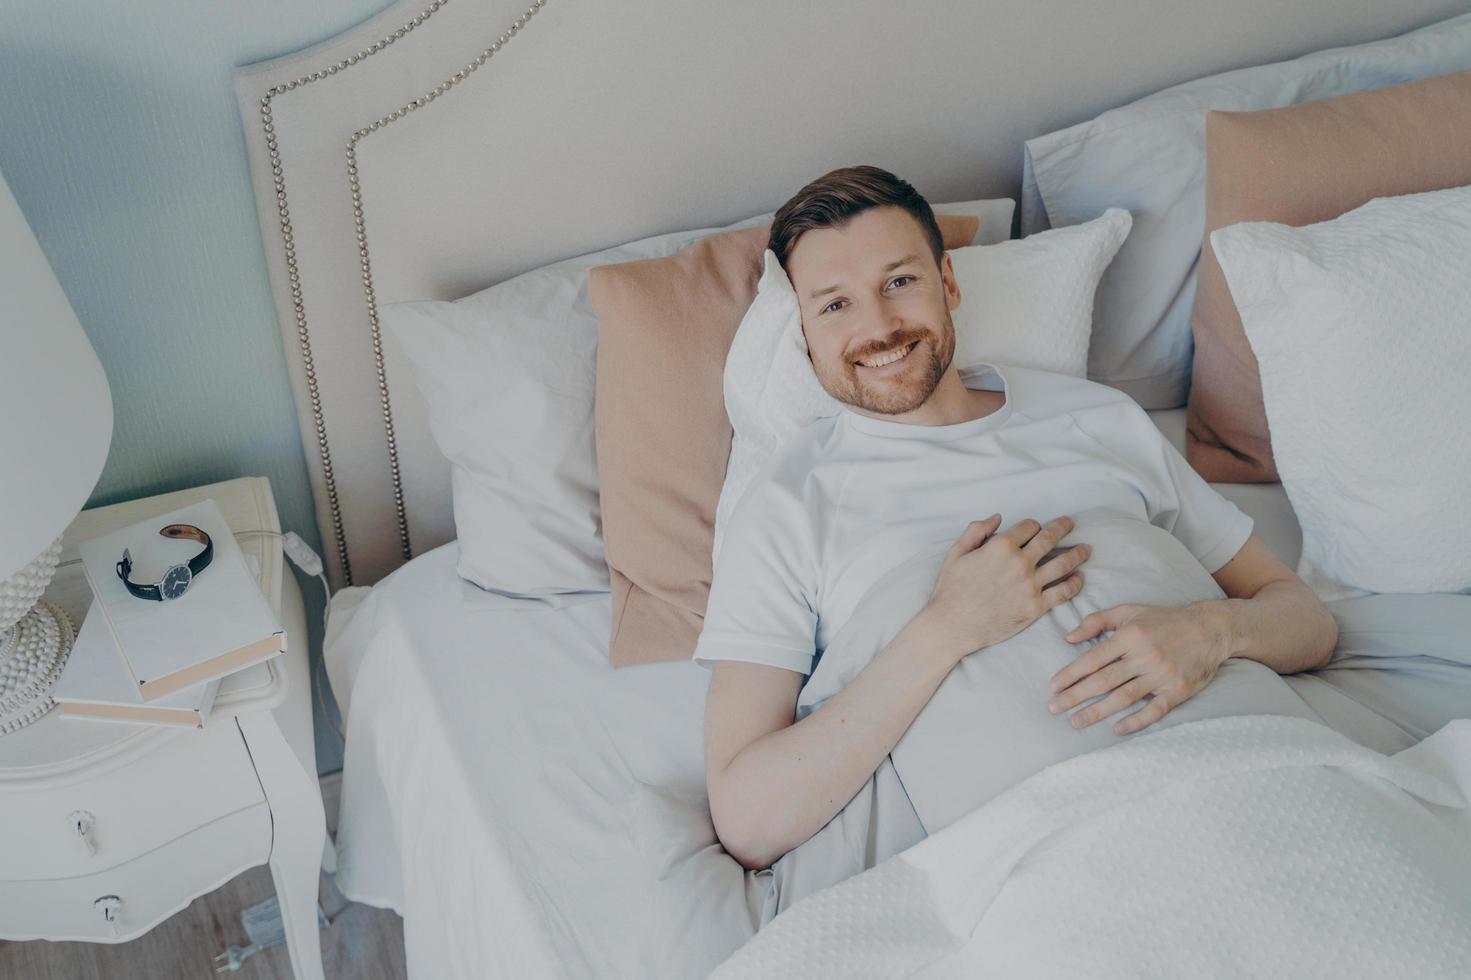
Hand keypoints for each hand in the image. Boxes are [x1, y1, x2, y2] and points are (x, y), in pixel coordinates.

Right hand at [924, 515, 1090, 666]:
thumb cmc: (951, 589)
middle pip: (1050, 538)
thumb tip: (998, 518)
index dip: (1034, 525)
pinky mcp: (1036, 607)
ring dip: (1078, 553)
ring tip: (1086, 550)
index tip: (1037, 528)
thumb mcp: (956, 552)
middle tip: (1071, 524)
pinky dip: (1075, 584)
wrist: (953, 625)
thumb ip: (976, 530)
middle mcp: (1020, 562)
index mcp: (1001, 546)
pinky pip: (1063, 592)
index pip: (1029, 526)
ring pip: (1064, 563)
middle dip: (1064, 528)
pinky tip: (1080, 578)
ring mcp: (1030, 585)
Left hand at [1047, 603, 1230, 734]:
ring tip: (1076, 722)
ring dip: (1098, 711)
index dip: (1071, 674)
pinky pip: (1155, 709)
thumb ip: (1098, 621)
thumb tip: (1069, 637)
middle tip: (1054, 709)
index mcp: (1130, 636)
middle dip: (1076, 696)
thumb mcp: (1130, 611)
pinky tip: (1118, 729)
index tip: (1052, 687)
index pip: (1093, 658)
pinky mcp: (1178, 690)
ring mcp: (1162, 675)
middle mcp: (1144, 656)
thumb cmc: (1165, 620)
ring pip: (1124, 697)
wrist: (1211, 629)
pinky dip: (1137, 721)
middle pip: (1104, 680)